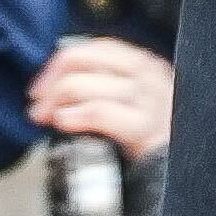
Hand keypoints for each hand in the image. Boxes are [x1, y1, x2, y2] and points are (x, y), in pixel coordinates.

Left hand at [30, 38, 175, 158]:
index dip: (62, 62)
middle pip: (83, 60)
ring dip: (55, 101)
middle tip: (39, 103)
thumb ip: (107, 84)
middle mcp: (148, 75)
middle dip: (52, 81)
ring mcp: (147, 100)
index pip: (96, 47)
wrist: (177, 169)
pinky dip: (73, 116)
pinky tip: (64, 122)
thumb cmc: (153, 136)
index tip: (44, 84)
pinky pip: (98, 112)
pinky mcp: (144, 127)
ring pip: (83, 85)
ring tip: (47, 117)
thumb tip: (60, 83)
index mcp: (145, 64)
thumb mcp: (136, 99)